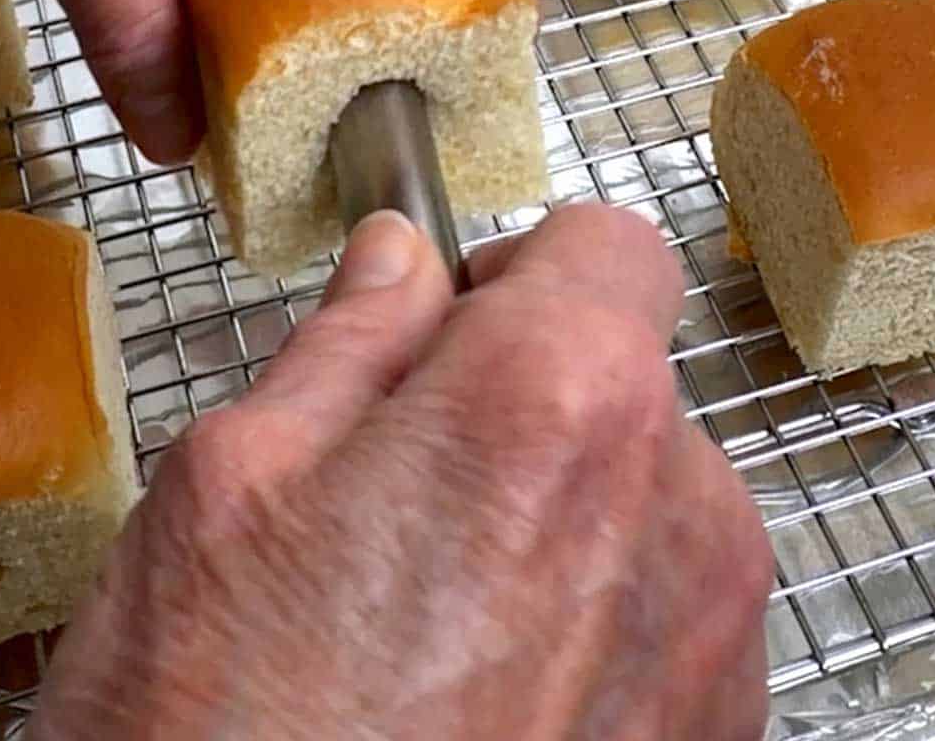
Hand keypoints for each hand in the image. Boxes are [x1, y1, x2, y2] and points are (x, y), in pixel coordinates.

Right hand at [28, 205, 772, 740]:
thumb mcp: (228, 485)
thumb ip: (345, 342)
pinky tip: (473, 687)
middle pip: (622, 377)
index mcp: (553, 404)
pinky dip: (587, 618)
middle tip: (395, 482)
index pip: (609, 243)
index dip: (519, 265)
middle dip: (521, 395)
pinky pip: (661, 613)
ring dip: (553, 514)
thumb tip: (399, 263)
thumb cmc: (224, 739)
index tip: (453, 321)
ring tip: (420, 608)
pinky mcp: (709, 737)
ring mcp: (705, 642)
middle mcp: (671, 513)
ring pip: (641, 497)